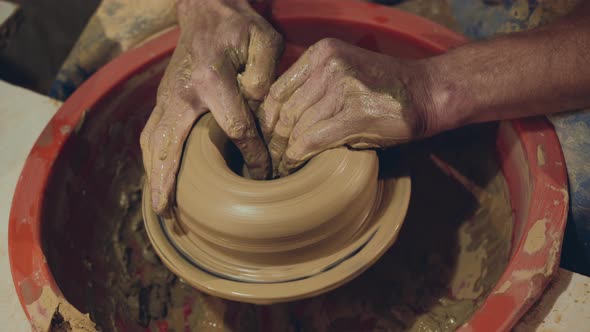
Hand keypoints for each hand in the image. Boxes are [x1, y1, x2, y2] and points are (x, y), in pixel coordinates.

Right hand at [141, 0, 282, 214]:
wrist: (206, 10)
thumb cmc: (239, 27)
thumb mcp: (263, 39)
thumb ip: (264, 72)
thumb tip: (257, 106)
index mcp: (210, 78)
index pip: (233, 127)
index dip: (251, 153)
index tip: (265, 172)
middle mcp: (181, 93)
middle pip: (170, 146)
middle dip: (168, 182)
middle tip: (170, 214)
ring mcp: (167, 97)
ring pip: (153, 143)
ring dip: (154, 177)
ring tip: (161, 209)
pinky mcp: (163, 100)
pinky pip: (151, 134)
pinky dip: (151, 160)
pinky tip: (156, 180)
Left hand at [258, 38, 431, 176]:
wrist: (426, 92)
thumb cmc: (383, 88)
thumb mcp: (344, 72)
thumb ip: (313, 87)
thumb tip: (280, 119)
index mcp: (322, 53)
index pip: (279, 89)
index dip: (268, 118)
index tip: (265, 136)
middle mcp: (330, 66)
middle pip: (286, 110)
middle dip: (273, 139)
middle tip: (269, 158)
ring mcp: (343, 89)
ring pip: (298, 126)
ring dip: (284, 151)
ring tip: (280, 165)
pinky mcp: (355, 115)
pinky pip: (313, 139)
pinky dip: (299, 155)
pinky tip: (294, 163)